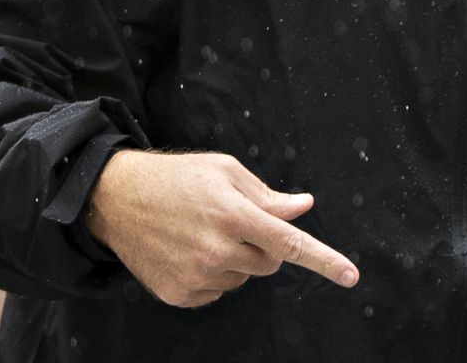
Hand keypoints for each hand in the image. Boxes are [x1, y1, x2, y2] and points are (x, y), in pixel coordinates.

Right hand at [85, 149, 359, 307]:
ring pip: (244, 278)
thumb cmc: (177, 178)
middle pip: (270, 263)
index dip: (324, 260)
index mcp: (234, 214)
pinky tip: (189, 252)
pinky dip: (212, 276)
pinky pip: (217, 292)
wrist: (115, 199)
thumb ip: (267, 195)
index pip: (290, 244)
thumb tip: (303, 207)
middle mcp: (216, 250)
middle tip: (234, 222)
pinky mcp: (179, 294)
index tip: (351, 276)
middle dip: (263, 246)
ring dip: (236, 260)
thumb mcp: (225, 172)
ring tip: (203, 233)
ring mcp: (196, 275)